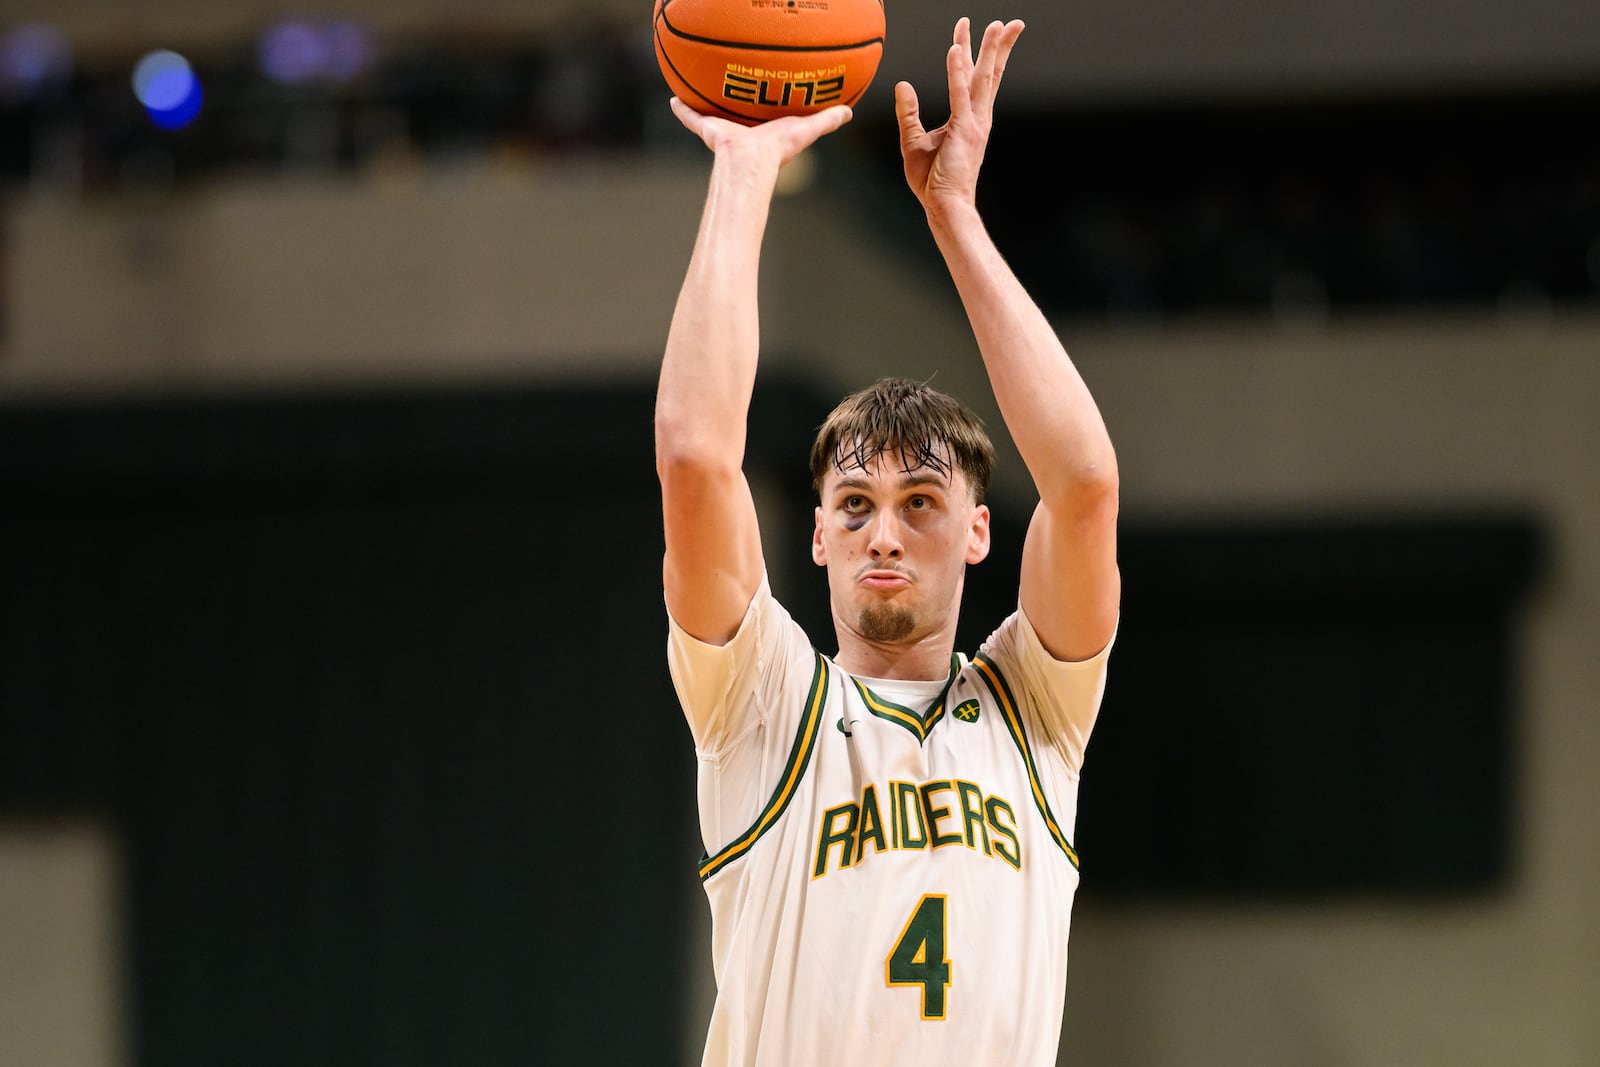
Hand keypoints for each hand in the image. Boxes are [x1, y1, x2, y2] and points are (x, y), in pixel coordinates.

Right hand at [669, 97, 852, 170]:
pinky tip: (673, 98)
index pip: (764, 119)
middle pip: (735, 116)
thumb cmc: (778, 149)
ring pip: (711, 115)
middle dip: (732, 105)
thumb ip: (827, 121)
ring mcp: (723, 130)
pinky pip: (692, 117)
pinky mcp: (708, 129)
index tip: (764, 96)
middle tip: (729, 89)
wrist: (750, 159)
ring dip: (704, 105)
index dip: (765, 109)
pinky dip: (682, 109)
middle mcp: (741, 131)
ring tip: (695, 89)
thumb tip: (849, 112)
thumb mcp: (807, 129)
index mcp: (762, 133)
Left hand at [895, 18, 1024, 214]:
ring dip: (990, 50)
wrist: (943, 205)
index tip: (970, 30)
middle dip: (997, 46)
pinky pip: (958, 94)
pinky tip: (955, 49)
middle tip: (1006, 22)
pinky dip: (956, 71)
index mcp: (968, 119)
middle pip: (989, 73)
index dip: (972, 52)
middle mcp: (977, 118)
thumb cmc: (931, 181)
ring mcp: (974, 123)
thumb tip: (902, 84)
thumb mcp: (912, 140)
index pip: (973, 79)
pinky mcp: (963, 130)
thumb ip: (909, 111)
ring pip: (984, 78)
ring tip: (997, 26)